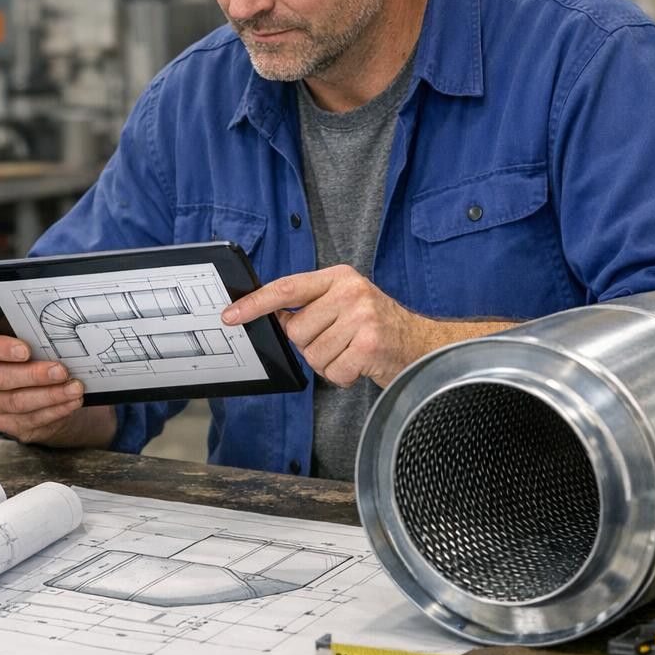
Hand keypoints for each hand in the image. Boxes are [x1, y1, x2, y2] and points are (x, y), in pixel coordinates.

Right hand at [0, 326, 116, 446]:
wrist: (34, 390)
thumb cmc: (31, 357)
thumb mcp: (28, 343)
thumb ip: (35, 339)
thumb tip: (59, 337)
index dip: (0, 347)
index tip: (25, 350)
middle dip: (34, 375)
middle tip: (61, 371)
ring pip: (17, 402)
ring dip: (50, 395)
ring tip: (74, 388)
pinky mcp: (5, 423)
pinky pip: (31, 419)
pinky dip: (55, 410)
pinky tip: (71, 403)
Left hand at [222, 264, 423, 387]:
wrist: (423, 346)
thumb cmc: (378, 326)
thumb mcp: (346, 302)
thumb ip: (312, 305)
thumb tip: (274, 317)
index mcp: (339, 277)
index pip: (286, 288)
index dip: (254, 303)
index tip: (230, 315)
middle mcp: (350, 292)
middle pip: (296, 331)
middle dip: (311, 345)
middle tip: (338, 342)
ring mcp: (362, 317)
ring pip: (313, 355)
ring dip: (329, 362)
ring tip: (351, 352)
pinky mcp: (370, 345)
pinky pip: (332, 372)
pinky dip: (343, 377)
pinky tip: (360, 364)